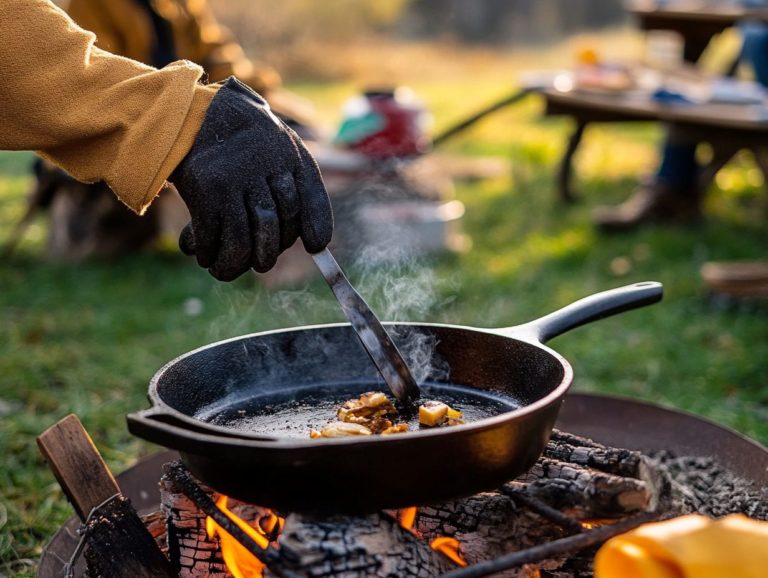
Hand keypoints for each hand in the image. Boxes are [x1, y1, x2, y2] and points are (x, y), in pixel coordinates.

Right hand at [171, 77, 332, 280]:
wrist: (197, 114)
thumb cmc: (247, 144)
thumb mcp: (281, 151)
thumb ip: (301, 191)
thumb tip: (316, 244)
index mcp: (289, 155)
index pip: (311, 196)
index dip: (315, 224)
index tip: (315, 246)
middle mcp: (264, 166)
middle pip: (275, 225)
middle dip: (269, 251)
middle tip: (261, 262)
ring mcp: (234, 178)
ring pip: (243, 240)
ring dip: (235, 264)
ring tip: (227, 269)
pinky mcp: (206, 188)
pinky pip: (212, 236)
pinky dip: (209, 254)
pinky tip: (206, 256)